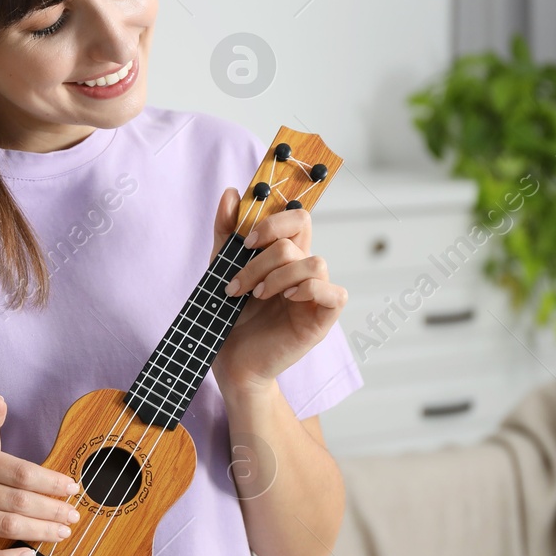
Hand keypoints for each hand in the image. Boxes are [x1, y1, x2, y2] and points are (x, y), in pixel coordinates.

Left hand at [209, 187, 348, 394]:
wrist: (231, 362)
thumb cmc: (228, 318)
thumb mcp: (221, 269)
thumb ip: (226, 233)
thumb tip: (230, 193)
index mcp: (284, 256)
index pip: (297, 217)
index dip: (273, 219)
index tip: (244, 241)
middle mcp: (302, 270)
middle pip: (301, 232)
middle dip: (264, 252)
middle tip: (240, 277)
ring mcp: (315, 294)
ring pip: (314, 260)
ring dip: (277, 275)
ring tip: (255, 296)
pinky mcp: (322, 318)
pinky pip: (334, 292)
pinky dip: (308, 289)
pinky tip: (285, 299)